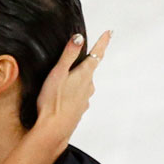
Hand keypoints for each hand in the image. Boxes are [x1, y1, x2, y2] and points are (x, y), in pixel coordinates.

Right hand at [32, 30, 112, 148]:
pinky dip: (73, 94)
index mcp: (84, 75)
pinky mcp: (79, 110)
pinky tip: (62, 98)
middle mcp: (88, 86)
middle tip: (75, 59)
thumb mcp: (58, 73)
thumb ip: (68, 55)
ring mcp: (85, 99)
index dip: (103, 42)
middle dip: (83, 63)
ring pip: (84, 84)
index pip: (97, 54)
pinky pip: (78, 97)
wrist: (53, 130)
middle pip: (89, 69)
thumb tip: (79, 38)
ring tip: (63, 82)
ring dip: (77, 80)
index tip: (109, 33)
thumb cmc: (53, 102)